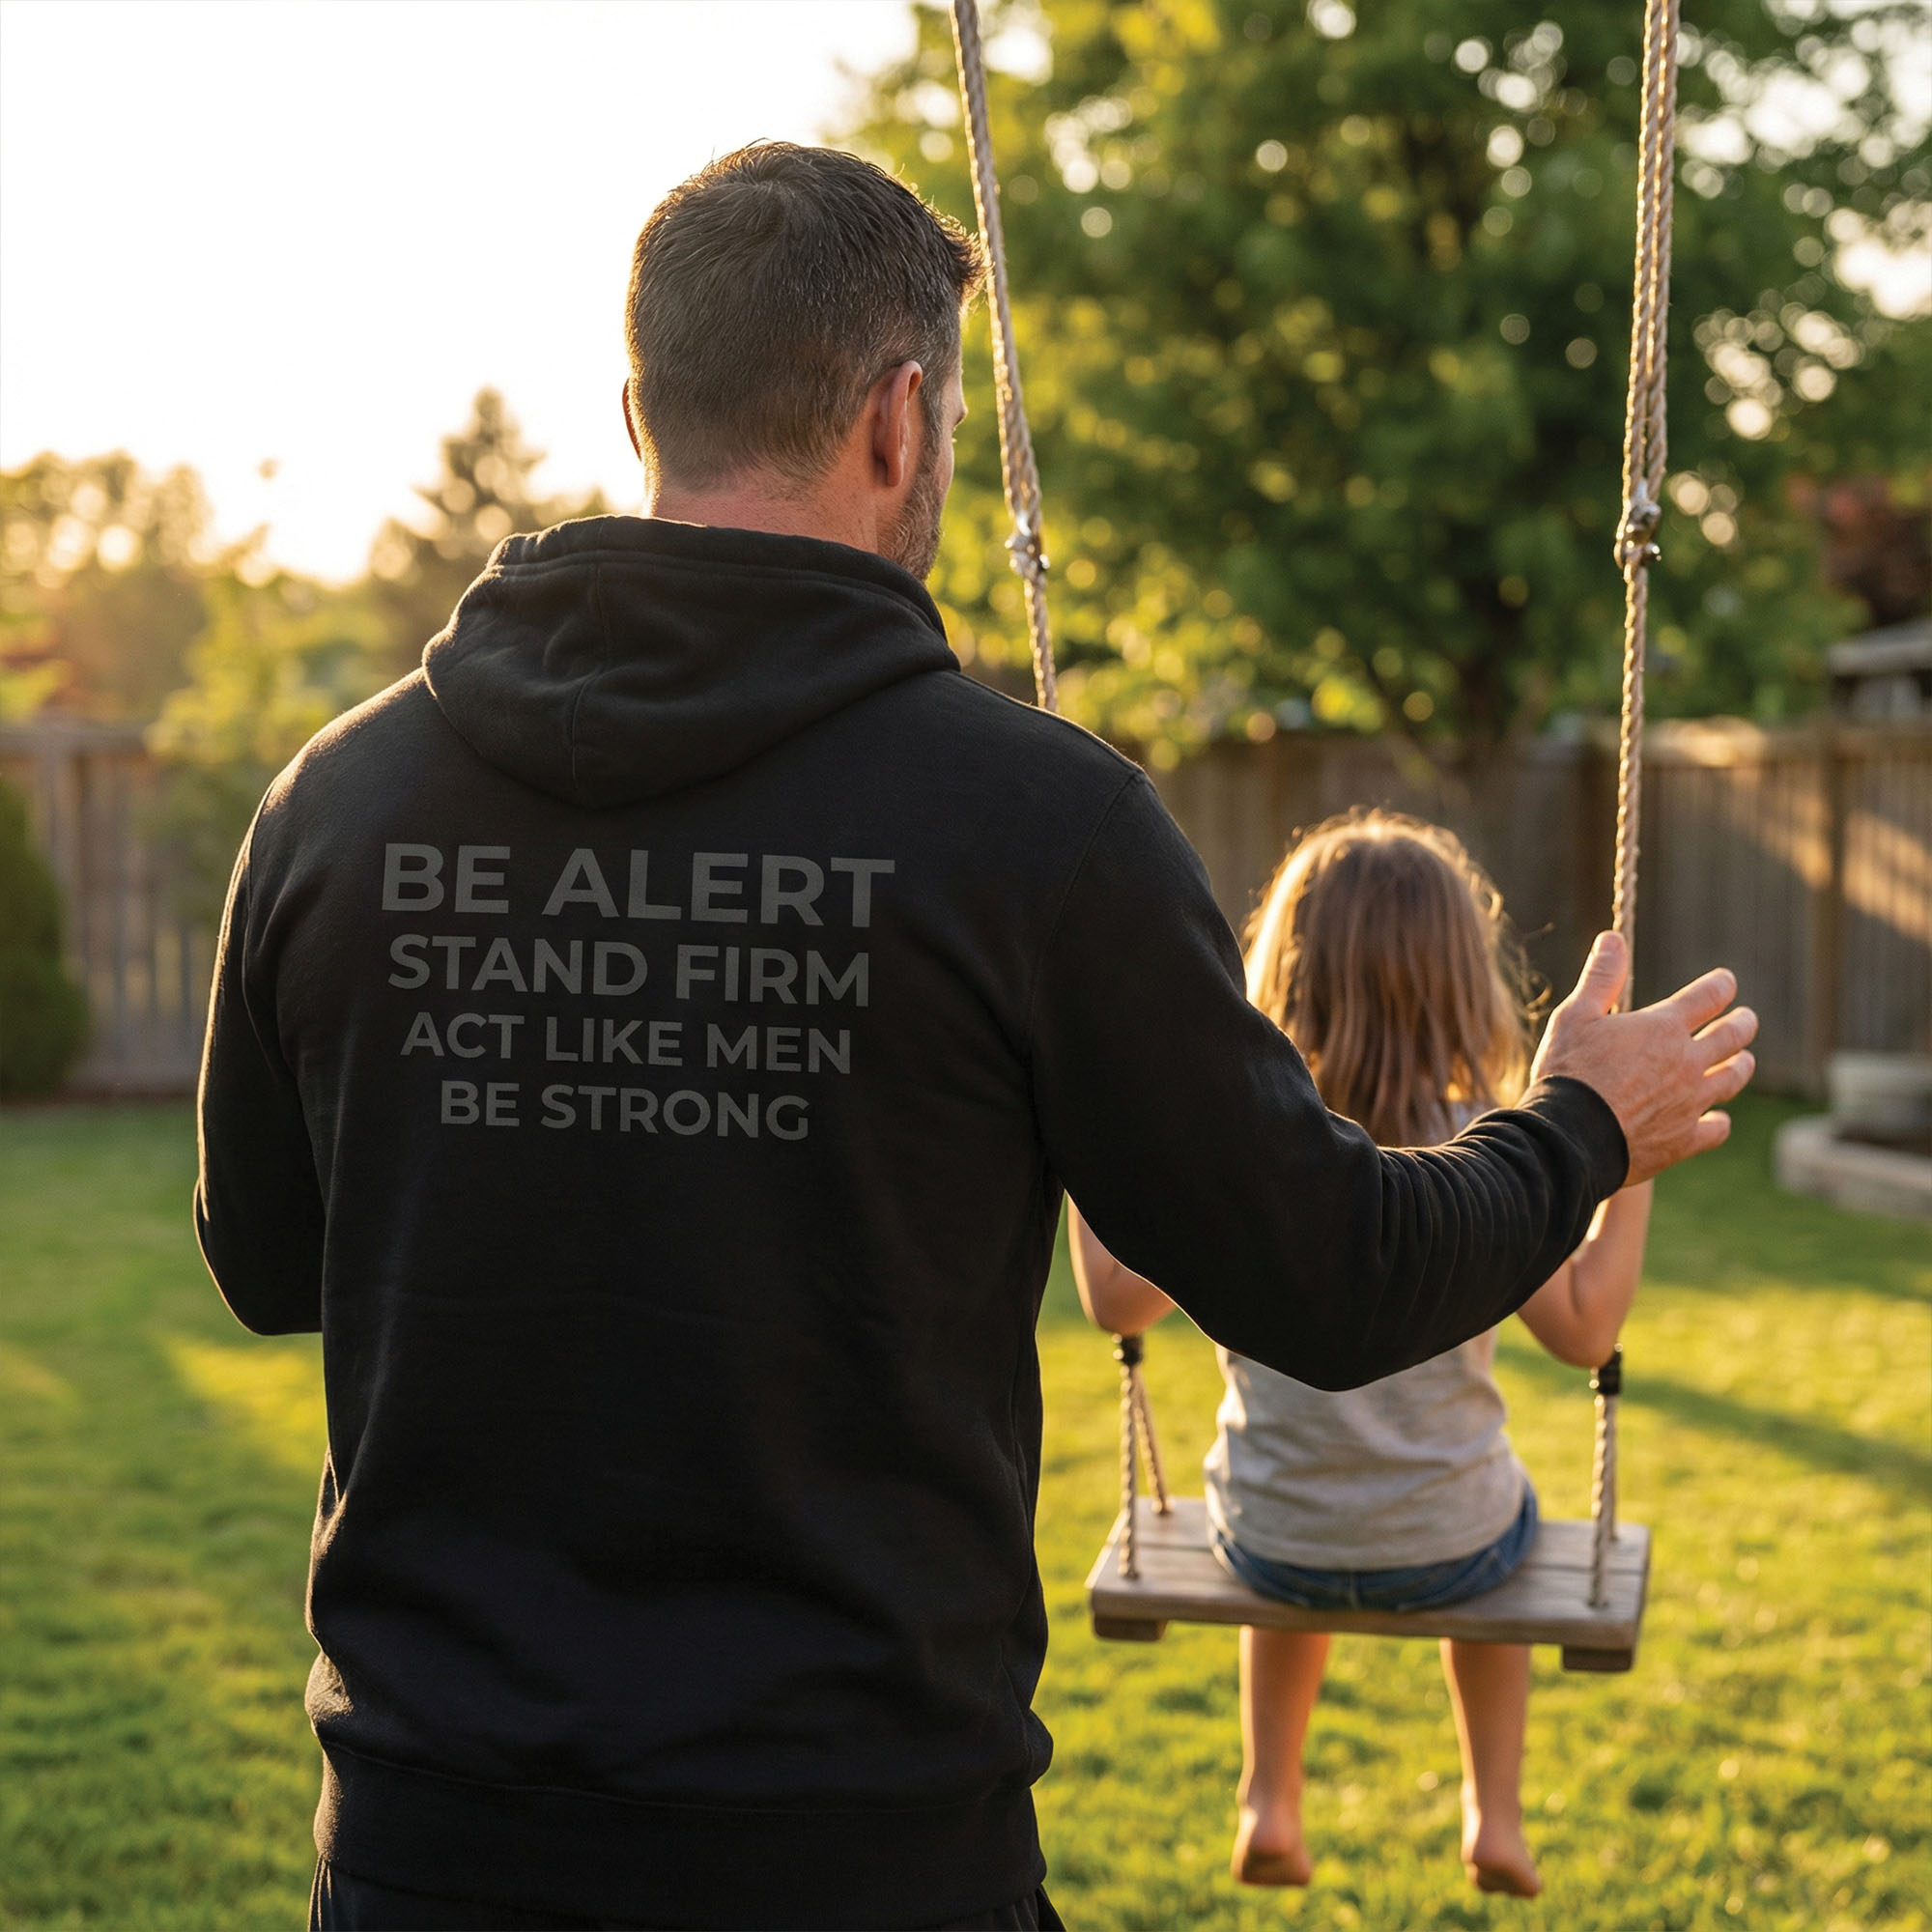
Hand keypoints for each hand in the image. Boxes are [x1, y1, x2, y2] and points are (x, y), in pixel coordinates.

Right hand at [1530, 931, 1756, 1185]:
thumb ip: (1600, 977)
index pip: (1708, 997)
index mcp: (1663, 1028)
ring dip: (1741, 1066)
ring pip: (1732, 1079)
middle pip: (1731, 1037)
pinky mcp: (1685, 1139)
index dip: (1721, 986)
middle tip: (1747, 1020)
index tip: (1727, 982)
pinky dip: (1720, 1121)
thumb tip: (1613, 938)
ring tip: (1744, 1060)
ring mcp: (1690, 1103)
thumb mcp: (1575, 1016)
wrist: (1571, 1137)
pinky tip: (1718, 1118)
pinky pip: (1717, 1128)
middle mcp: (1686, 1062)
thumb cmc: (1568, 1072)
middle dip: (1742, 1024)